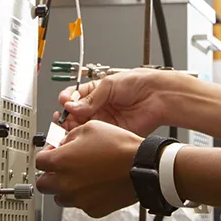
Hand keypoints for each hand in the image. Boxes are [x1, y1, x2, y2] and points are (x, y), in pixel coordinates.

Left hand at [35, 121, 141, 216]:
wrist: (141, 166)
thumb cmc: (119, 147)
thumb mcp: (90, 127)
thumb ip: (69, 137)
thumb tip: (63, 143)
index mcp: (61, 161)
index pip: (38, 162)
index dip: (46, 155)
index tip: (52, 153)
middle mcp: (66, 183)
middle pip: (42, 184)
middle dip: (49, 175)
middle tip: (61, 167)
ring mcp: (78, 199)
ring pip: (60, 197)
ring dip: (65, 187)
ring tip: (81, 176)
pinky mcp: (91, 209)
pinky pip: (79, 204)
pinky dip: (83, 196)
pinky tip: (95, 184)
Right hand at [56, 69, 173, 135]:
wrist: (157, 96)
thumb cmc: (138, 83)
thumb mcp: (109, 85)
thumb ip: (90, 97)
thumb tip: (71, 105)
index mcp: (96, 91)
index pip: (74, 96)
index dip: (67, 100)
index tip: (64, 102)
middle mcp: (98, 106)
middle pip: (75, 114)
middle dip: (66, 116)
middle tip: (63, 118)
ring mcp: (104, 120)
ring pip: (81, 126)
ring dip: (73, 127)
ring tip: (69, 126)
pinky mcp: (111, 132)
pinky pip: (94, 136)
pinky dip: (85, 136)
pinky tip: (80, 134)